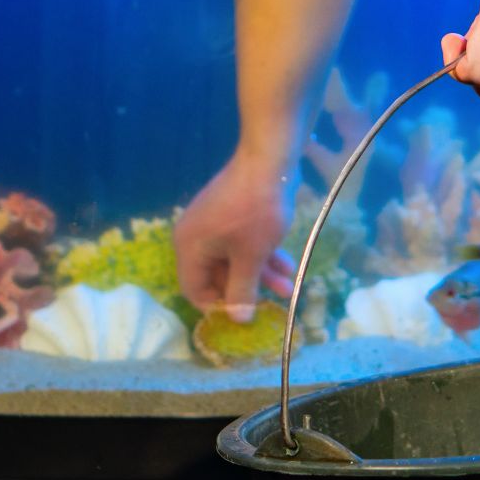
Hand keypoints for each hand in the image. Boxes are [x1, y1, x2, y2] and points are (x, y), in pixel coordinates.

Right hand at [175, 153, 296, 322]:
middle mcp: (195, 237)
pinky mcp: (230, 213)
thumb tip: (238, 320)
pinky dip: (261, 254)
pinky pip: (241, 242)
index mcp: (189, 248)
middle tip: (274, 302)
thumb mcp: (251, 257)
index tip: (244, 316)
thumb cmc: (256, 212)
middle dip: (248, 289)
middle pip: (216, 275)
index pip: (193, 290)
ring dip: (261, 274)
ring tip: (289, 287)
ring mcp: (213, 223)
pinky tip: (287, 265)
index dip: (218, 306)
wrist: (270, 160)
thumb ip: (243, 291)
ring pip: (234, 259)